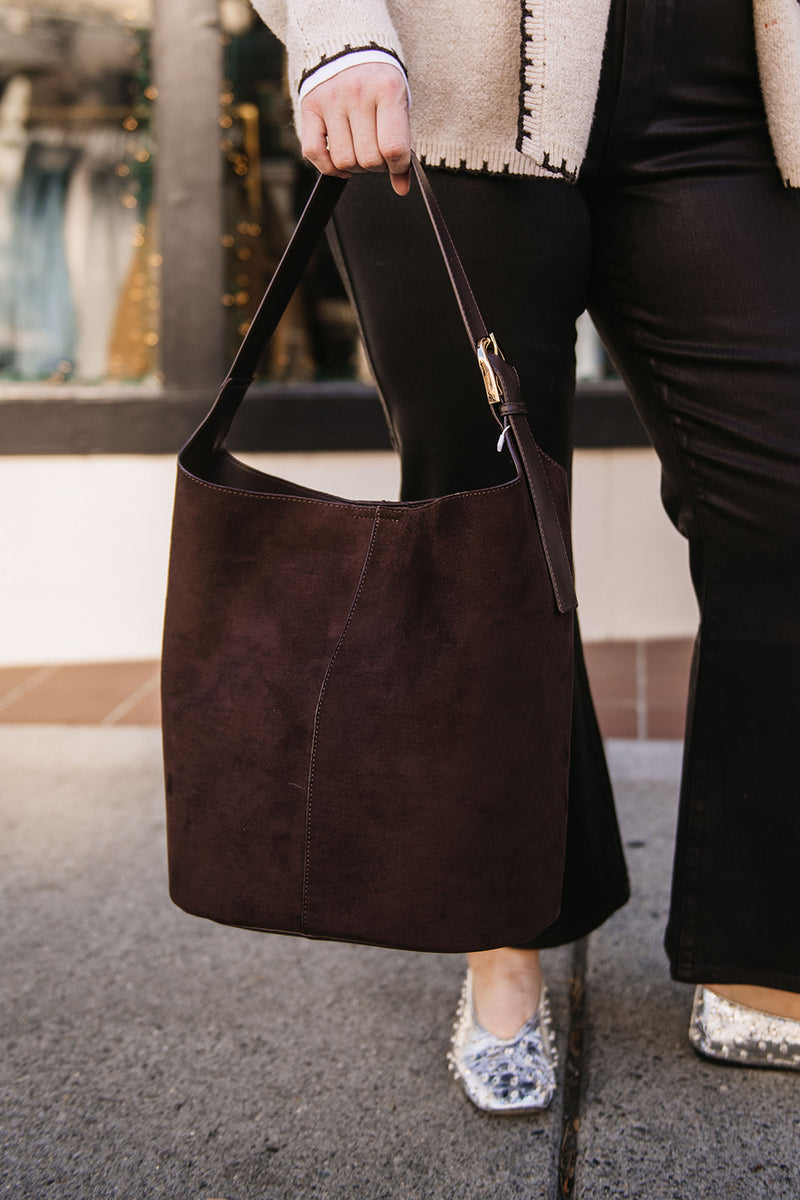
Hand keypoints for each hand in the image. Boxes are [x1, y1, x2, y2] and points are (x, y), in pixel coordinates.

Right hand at [301, 63, 410, 195]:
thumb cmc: (379, 85)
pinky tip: (339, 163)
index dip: (398, 166)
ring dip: (354, 168)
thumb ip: (402, 147)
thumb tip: (402, 188)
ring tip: (359, 153)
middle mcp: (357, 93)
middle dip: (376, 167)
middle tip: (378, 156)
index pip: (393, 148)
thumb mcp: (398, 107)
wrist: (349, 48)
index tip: (397, 163)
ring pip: (343, 160)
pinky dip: (328, 167)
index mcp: (387, 90)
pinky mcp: (310, 107)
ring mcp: (331, 99)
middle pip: (367, 159)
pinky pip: (314, 153)